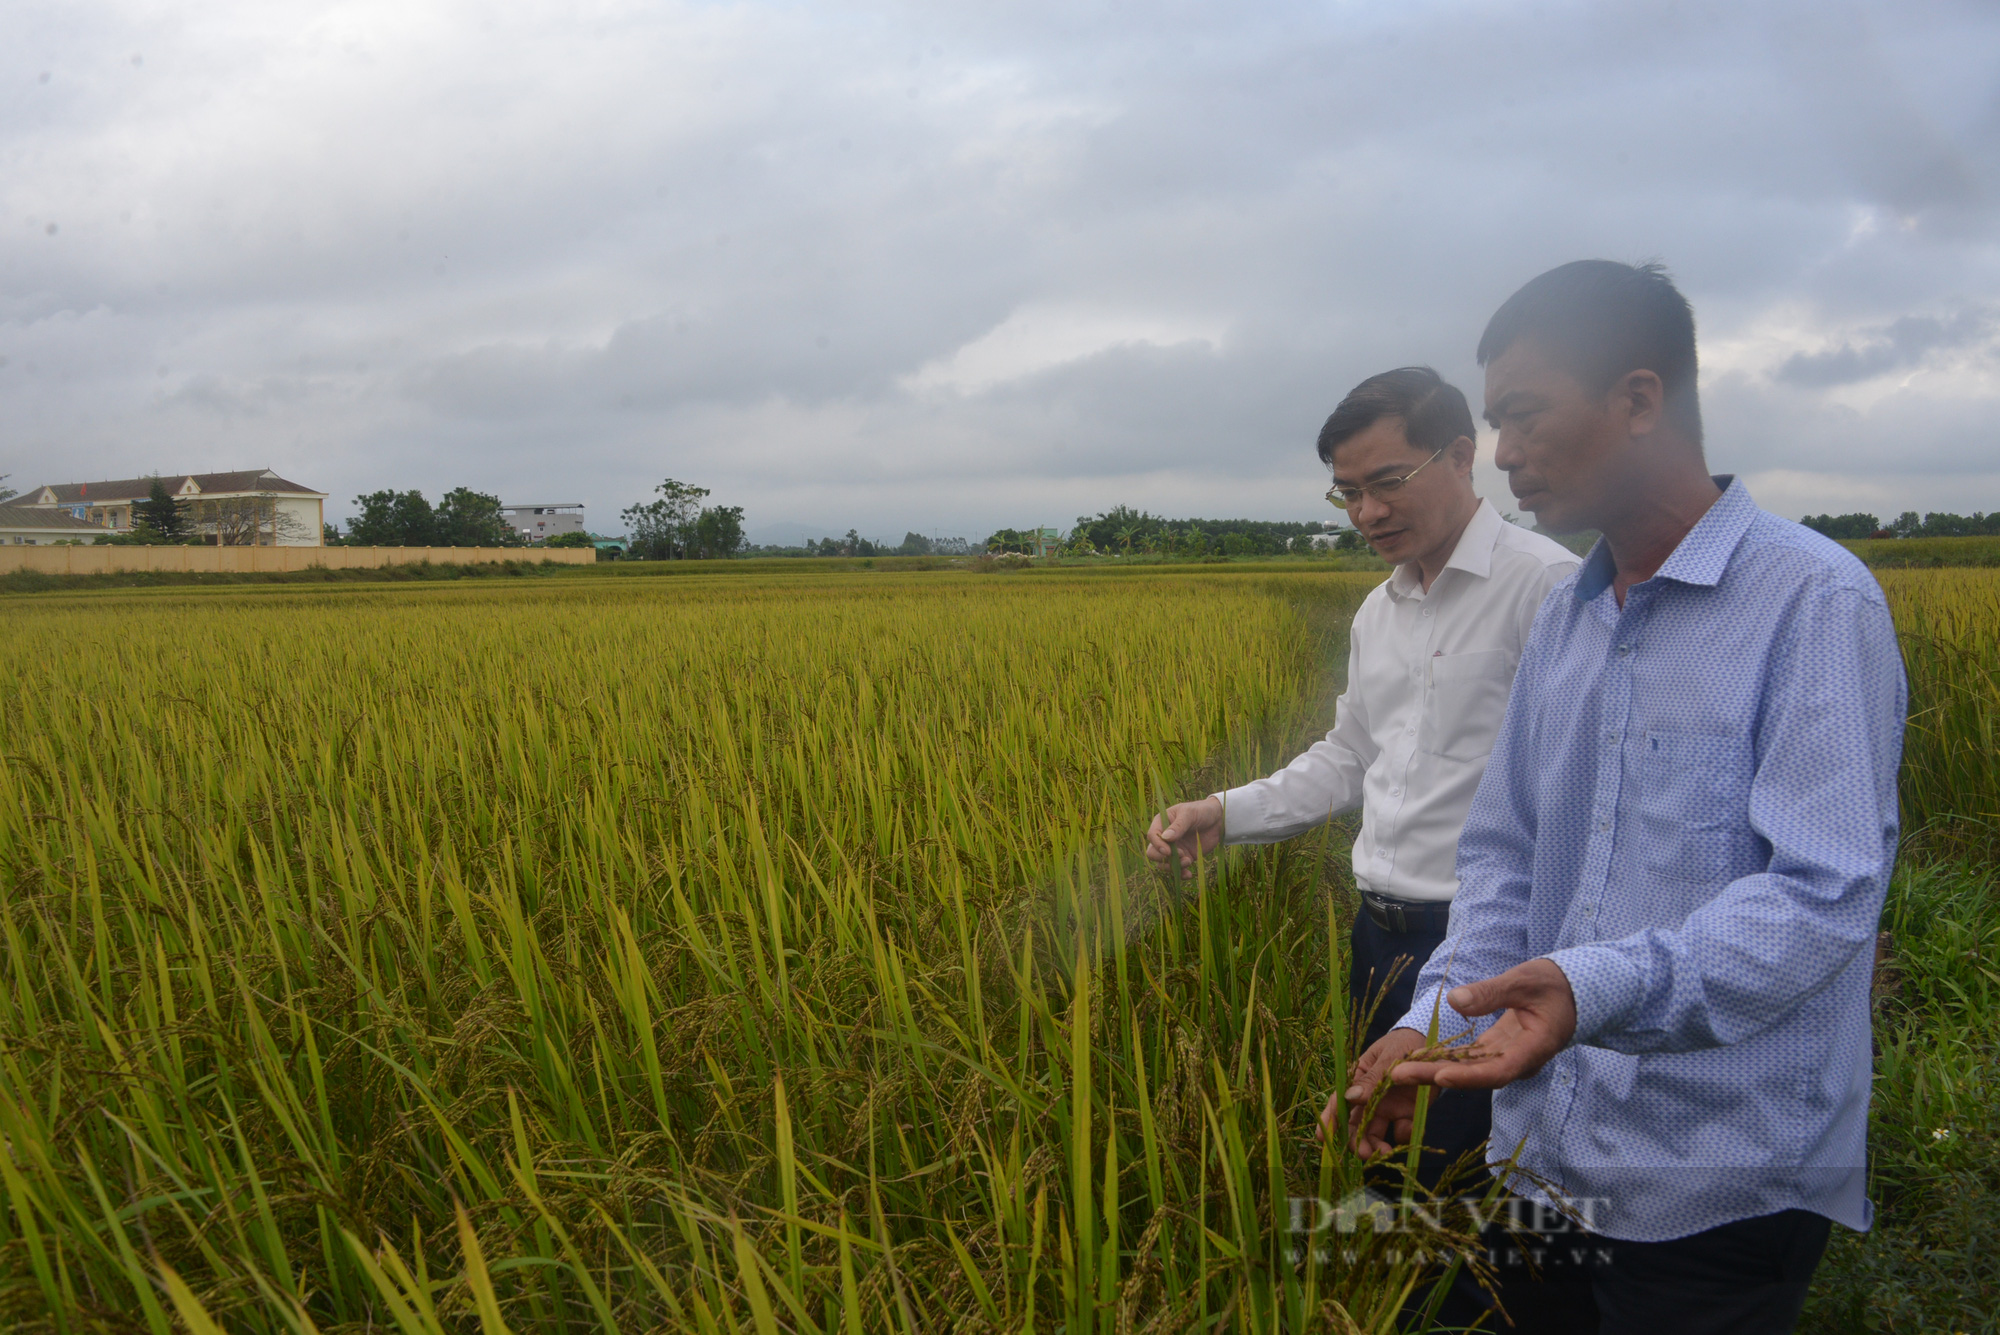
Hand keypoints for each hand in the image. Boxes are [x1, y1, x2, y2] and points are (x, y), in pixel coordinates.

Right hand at [1144, 798, 1223, 878]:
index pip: (1152, 836)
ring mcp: (1174, 848)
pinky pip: (1177, 869)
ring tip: (1188, 861)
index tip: (1168, 851)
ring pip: (1164, 863)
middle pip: (1153, 852)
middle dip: (1163, 858)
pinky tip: (1189, 874)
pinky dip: (1181, 874)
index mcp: (1162, 823)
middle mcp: (1165, 837)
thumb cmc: (1201, 811)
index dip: (1157, 845)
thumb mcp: (1189, 814)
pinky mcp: (1184, 856)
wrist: (1218, 820)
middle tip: (1179, 855)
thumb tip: (1165, 838)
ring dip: (1173, 867)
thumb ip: (1178, 826)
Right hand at [1327, 1027, 1426, 1157]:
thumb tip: (1350, 1097)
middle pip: (1355, 1123)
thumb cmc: (1402, 1044)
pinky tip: (1407, 1127)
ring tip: (1385, 1153)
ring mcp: (1387, 1107)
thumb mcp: (1388, 1057)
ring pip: (1374, 1132)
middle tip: (1363, 1153)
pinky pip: (1401, 1131)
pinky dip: (1404, 1134)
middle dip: (1355, 1141)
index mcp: (1358, 1080)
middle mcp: (1369, 1098)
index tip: (1323, 1137)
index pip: (1340, 1101)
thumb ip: (1372, 1079)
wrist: (1432, 1043)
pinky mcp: (1407, 1114)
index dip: (1331, 1120)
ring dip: (1376, 1146)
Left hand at [1390, 958, 1577, 1091]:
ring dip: (1434, 1071)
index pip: (1499, 1071)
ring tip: (1398, 1071)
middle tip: (1397, 1075)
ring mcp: (1508, 1059)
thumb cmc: (1553, 984)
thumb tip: (1454, 1001)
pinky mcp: (1497, 1051)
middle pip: (1476, 1076)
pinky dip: (1444, 1060)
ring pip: (1469, 1070)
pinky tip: (1417, 1060)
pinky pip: (1469, 1060)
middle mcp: (1519, 1062)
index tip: (1440, 1076)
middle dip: (1436, 1076)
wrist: (1573, 993)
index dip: (1469, 1076)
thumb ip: (1491, 992)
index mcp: (1534, 1048)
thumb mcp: (1524, 981)